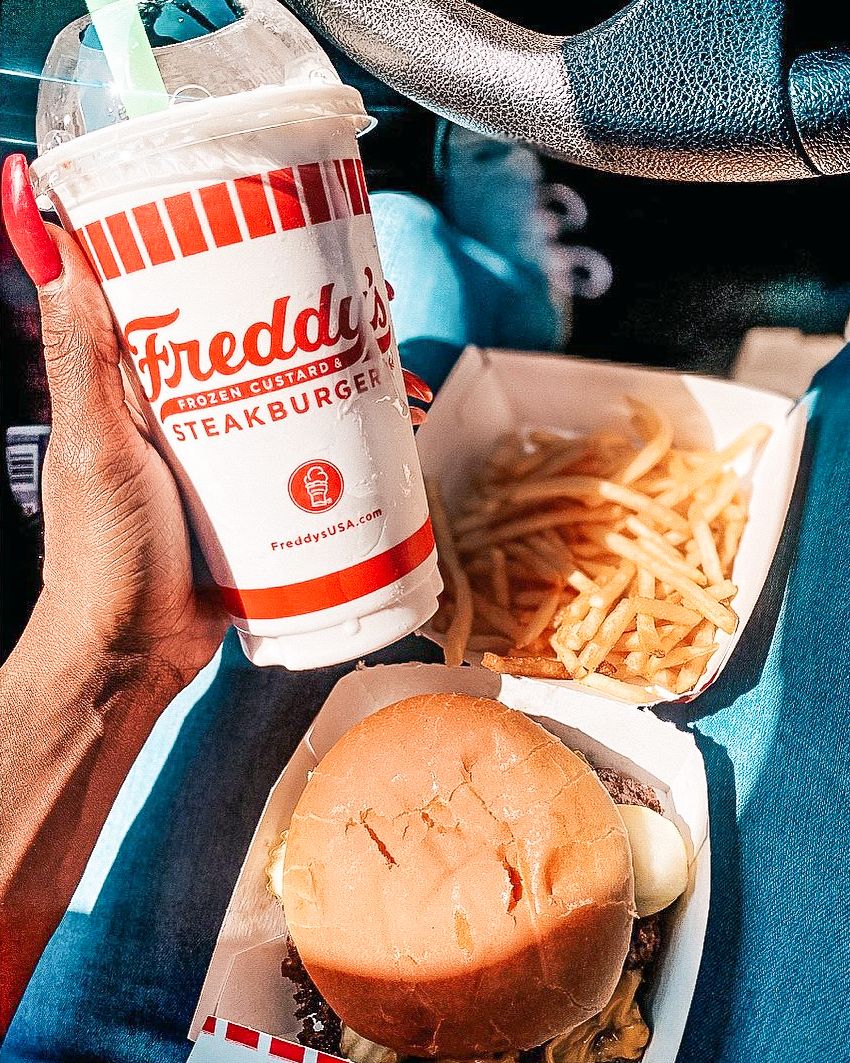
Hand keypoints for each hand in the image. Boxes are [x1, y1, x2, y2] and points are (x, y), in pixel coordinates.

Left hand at [1, 155, 432, 693]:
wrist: (136, 652)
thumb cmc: (102, 551)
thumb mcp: (96, 442)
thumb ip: (83, 350)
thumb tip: (44, 227)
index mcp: (142, 385)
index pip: (191, 299)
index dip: (238, 259)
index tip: (288, 230)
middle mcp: (189, 413)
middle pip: (261, 345)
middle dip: (323, 323)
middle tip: (375, 310)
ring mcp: (229, 458)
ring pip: (296, 398)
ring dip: (354, 382)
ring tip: (403, 380)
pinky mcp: (261, 501)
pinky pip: (310, 458)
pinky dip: (353, 443)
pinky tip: (395, 438)